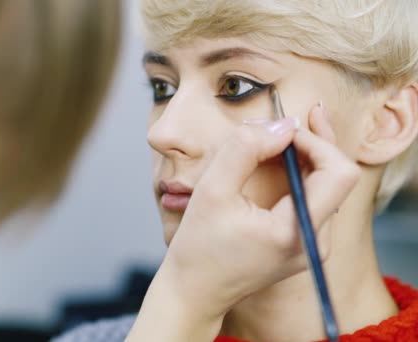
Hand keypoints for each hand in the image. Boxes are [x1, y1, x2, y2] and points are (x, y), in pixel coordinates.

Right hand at [128, 105, 359, 340]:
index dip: (315, 142)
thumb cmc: (198, 247)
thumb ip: (244, 149)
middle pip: (337, 176)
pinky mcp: (303, 243)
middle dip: (310, 144)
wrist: (195, 291)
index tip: (279, 132)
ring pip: (327, 185)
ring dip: (303, 157)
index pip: (337, 172)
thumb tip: (282, 123)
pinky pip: (314, 198)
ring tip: (275, 140)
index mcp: (296, 232)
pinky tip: (279, 159)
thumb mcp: (211, 190)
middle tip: (283, 121)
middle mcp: (315, 242)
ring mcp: (312, 245)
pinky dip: (298, 174)